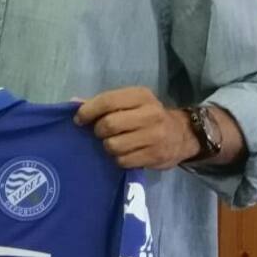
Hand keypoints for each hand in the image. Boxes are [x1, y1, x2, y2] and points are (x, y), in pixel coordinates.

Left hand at [73, 87, 199, 169]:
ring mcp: (155, 136)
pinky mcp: (156, 156)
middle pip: (109, 124)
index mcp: (141, 96)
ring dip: (108, 147)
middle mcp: (150, 113)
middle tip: (101, 133)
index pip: (108, 101)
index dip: (88, 111)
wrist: (181, 135)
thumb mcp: (130, 103)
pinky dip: (119, 159)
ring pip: (114, 145)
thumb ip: (103, 103)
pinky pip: (124, 160)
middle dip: (98, 131)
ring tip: (114, 143)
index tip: (79, 120)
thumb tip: (74, 102)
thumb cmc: (147, 116)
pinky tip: (125, 154)